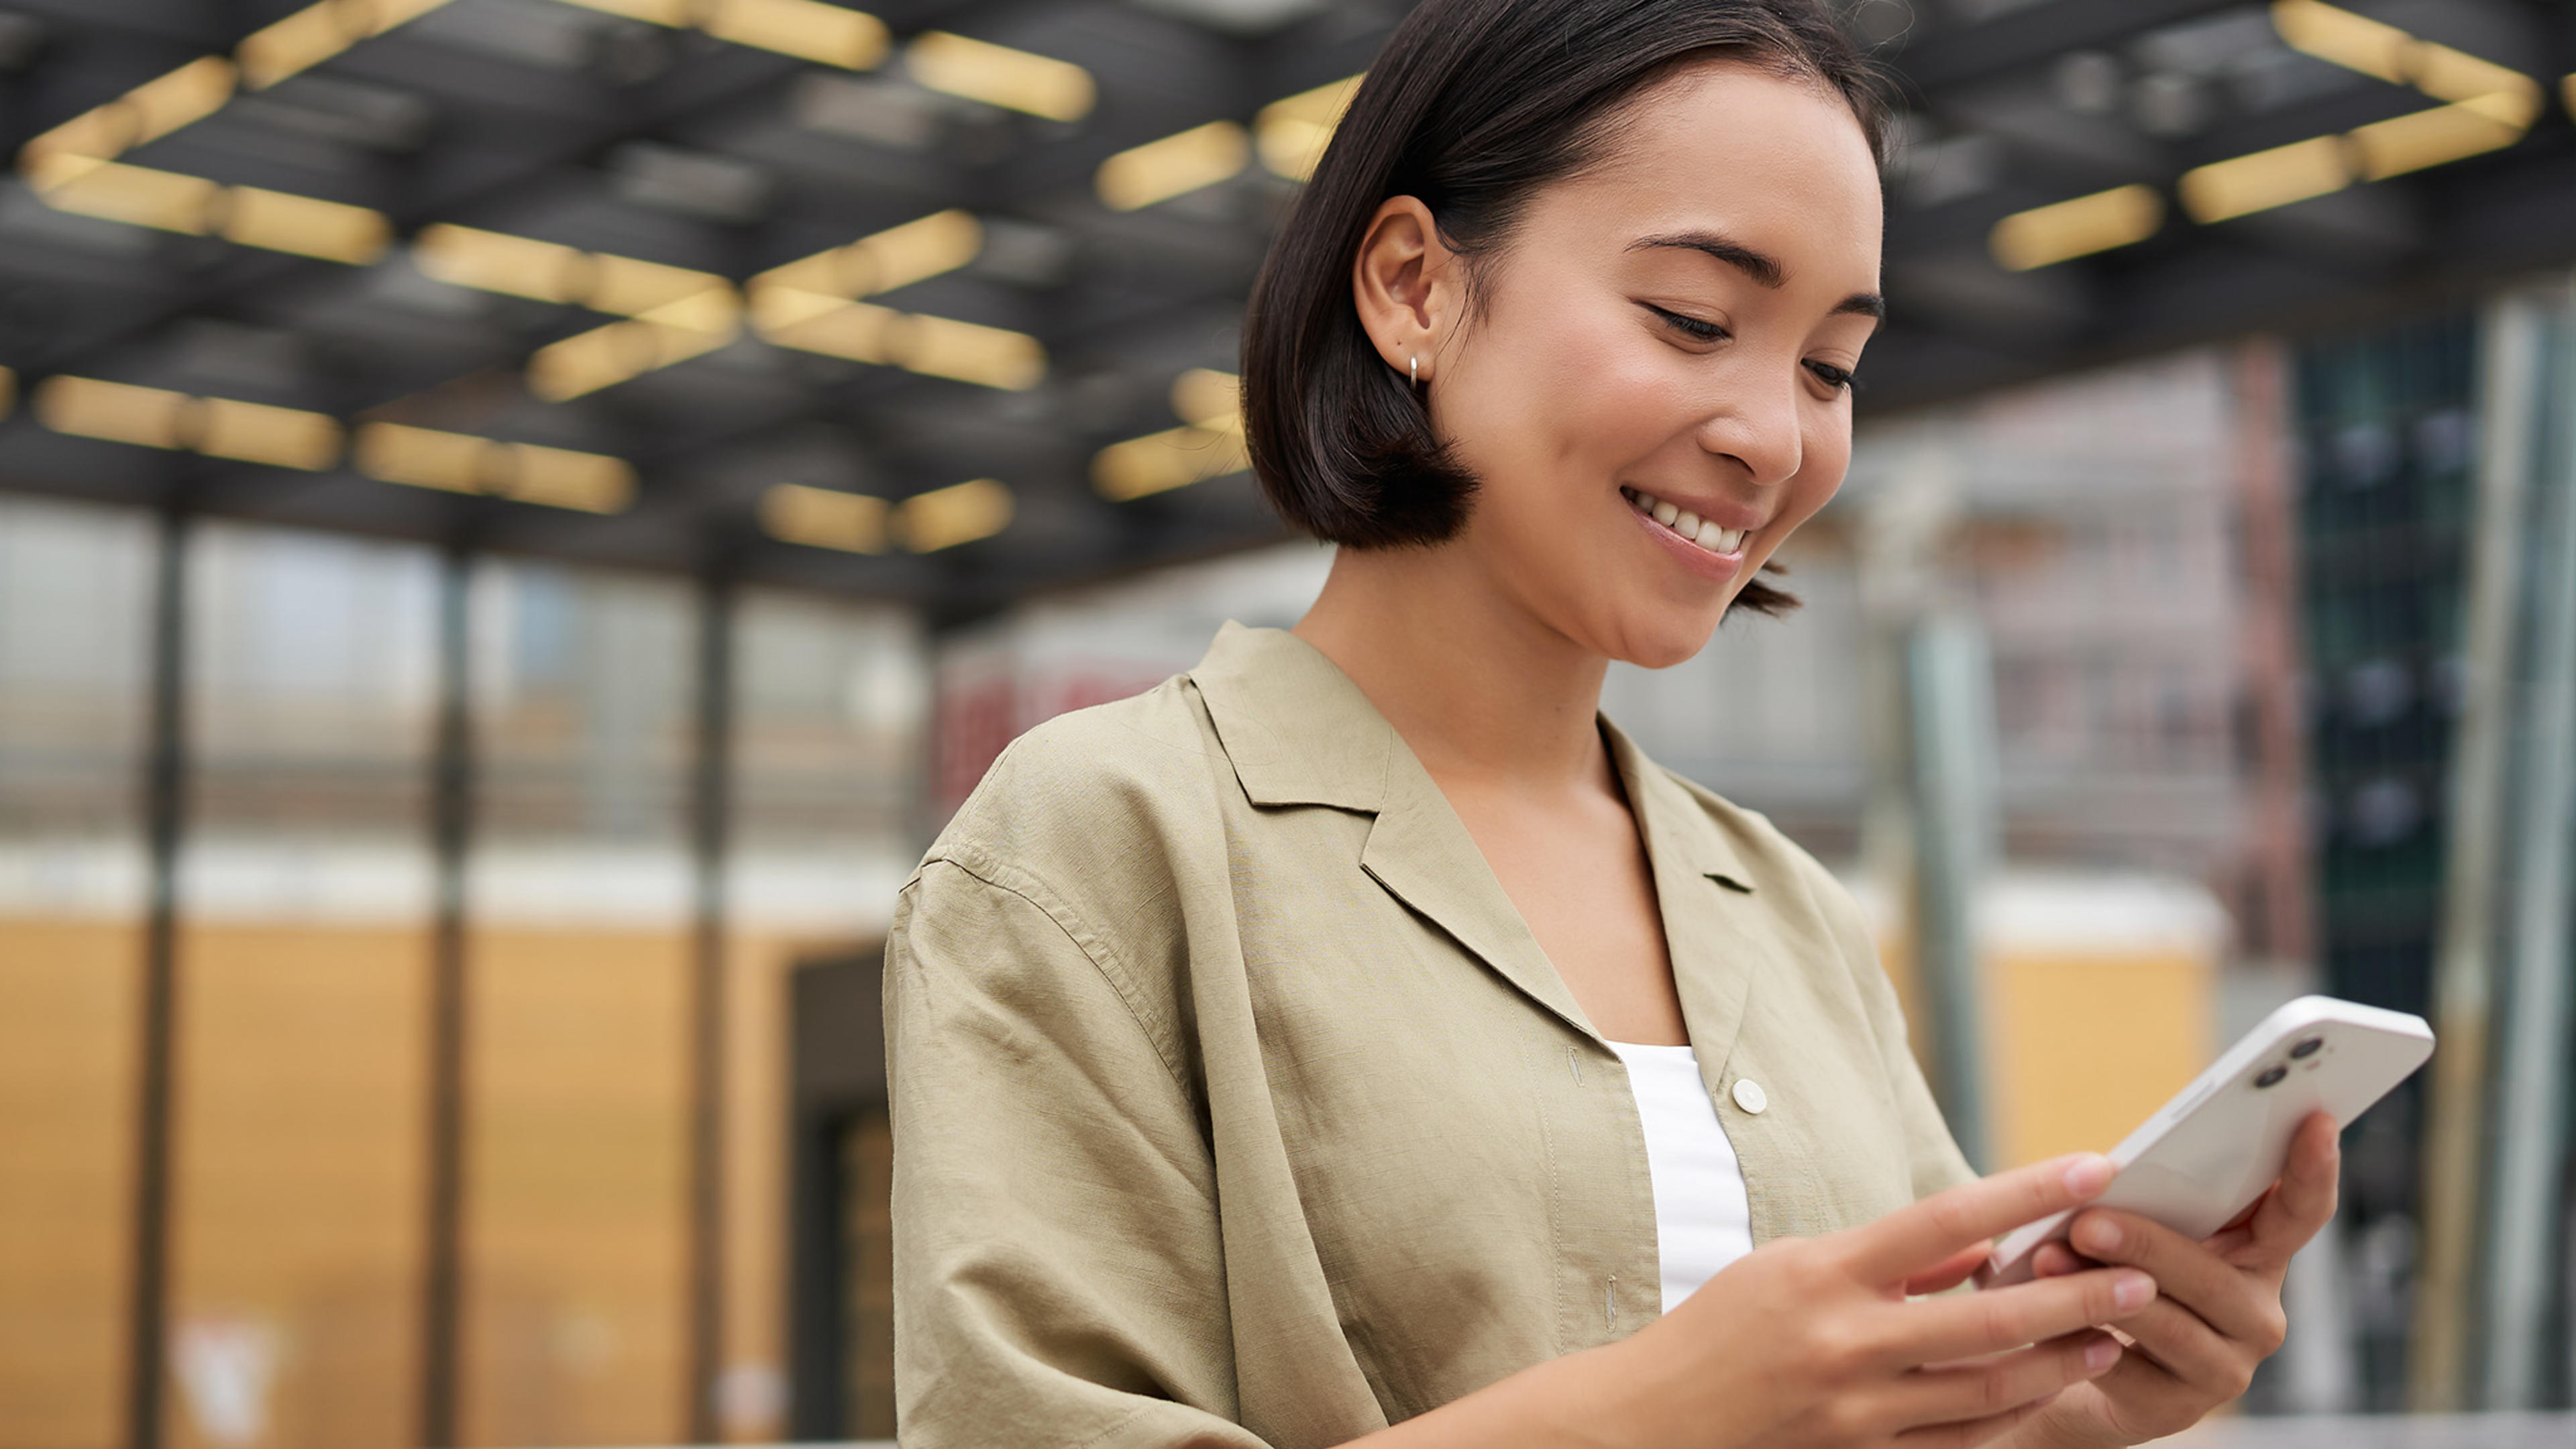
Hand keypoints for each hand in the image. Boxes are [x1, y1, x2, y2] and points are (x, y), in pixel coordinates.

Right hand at [1590, 1153, 2152, 1448]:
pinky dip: (2017, 1414)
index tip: (2094, 1169)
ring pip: (1991, 1389)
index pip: (1945, 1219)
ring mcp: (1858, 1410)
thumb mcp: (1790, 1266)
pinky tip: (2053, 1390)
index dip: (2027, 1192)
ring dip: (2063, 1360)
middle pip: (1989, 1318)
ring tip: (2112, 1333)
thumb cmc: (1721, 1329)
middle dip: (2076, 1296)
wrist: (1657, 1420)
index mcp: (1823, 1274)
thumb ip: (1887, 1262)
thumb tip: (1976, 1249)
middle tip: (2139, 1276)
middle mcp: (1845, 1341)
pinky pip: (1964, 1439)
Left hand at [2016, 1111, 2339, 1447]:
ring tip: (2048, 1259)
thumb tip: (2106, 1170)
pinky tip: (2043, 1317)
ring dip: (2102, 1290)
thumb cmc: (2113, 1275)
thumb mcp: (2137, 1232)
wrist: (2076, 1369)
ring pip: (2168, 1323)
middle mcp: (2256, 1315)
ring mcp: (2224, 1368)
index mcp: (2258, 1256)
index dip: (2314, 1168)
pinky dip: (2080, 1337)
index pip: (2300, 1211)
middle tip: (2088, 1223)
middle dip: (2148, 1245)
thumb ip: (2147, 1201)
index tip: (2314, 1116)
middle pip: (2214, 1277)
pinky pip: (2126, 1369)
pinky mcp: (2174, 1409)